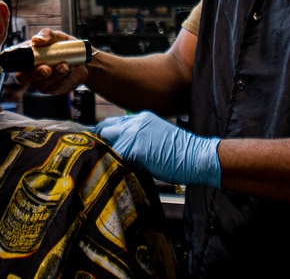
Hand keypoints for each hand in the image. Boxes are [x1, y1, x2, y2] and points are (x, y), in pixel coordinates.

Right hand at [13, 28, 87, 94]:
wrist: (82, 59)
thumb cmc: (64, 47)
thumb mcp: (56, 36)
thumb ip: (46, 35)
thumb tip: (36, 40)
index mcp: (27, 56)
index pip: (14, 62)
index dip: (16, 63)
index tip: (30, 60)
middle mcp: (30, 71)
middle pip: (24, 78)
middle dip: (36, 73)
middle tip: (47, 68)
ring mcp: (40, 82)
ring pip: (42, 84)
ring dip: (55, 74)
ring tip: (66, 65)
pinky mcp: (52, 89)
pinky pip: (54, 87)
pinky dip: (64, 78)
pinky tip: (70, 69)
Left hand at [92, 111, 220, 187]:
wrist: (196, 156)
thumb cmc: (180, 153)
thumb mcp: (155, 139)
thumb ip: (137, 140)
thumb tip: (120, 151)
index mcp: (141, 118)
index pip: (114, 123)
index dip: (105, 134)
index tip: (97, 142)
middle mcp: (136, 122)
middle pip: (106, 128)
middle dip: (99, 141)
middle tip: (93, 153)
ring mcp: (134, 133)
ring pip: (107, 141)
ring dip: (104, 153)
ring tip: (101, 164)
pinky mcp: (135, 147)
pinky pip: (115, 155)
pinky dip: (112, 162)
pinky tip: (112, 170)